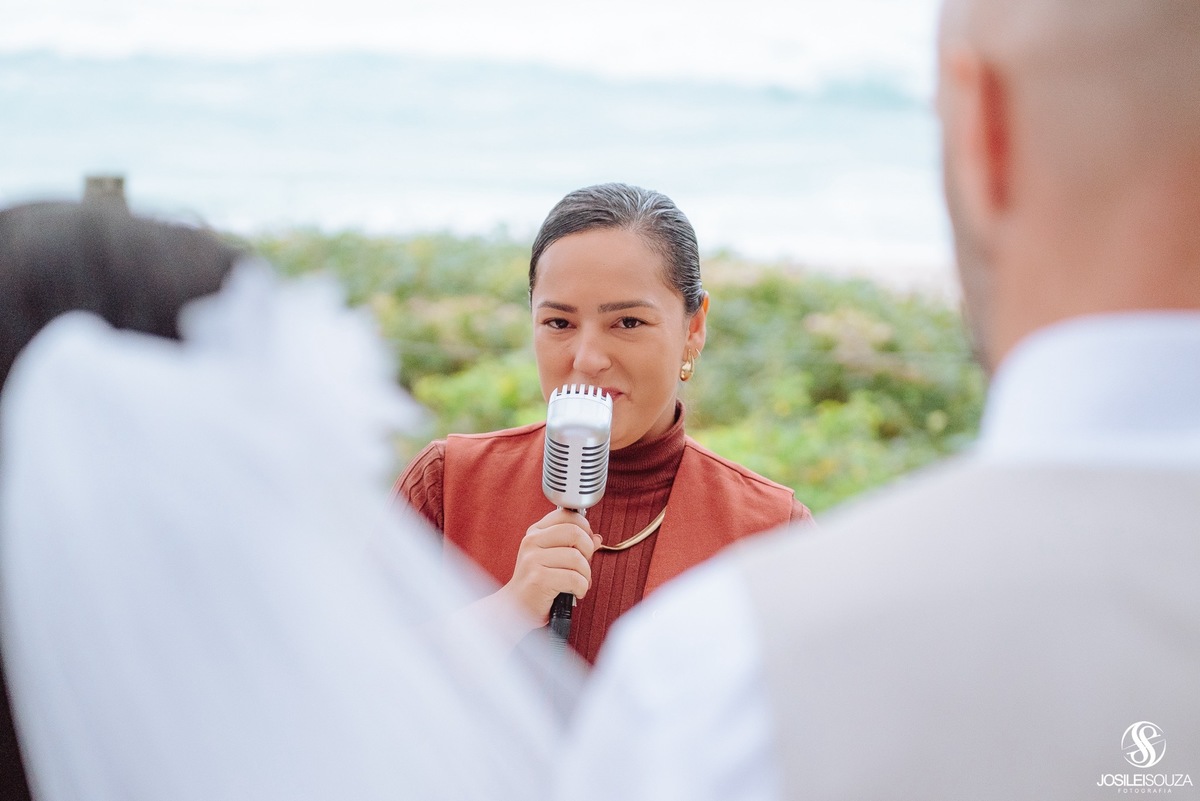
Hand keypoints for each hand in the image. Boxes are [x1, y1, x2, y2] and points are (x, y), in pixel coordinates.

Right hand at [499, 508, 601, 628]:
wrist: (516, 608)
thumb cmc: (537, 583)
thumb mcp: (555, 558)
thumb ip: (575, 546)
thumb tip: (596, 538)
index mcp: (535, 532)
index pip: (566, 515)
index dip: (584, 527)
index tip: (585, 543)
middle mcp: (531, 542)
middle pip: (574, 532)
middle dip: (588, 550)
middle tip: (584, 565)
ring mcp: (533, 560)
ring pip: (577, 558)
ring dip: (586, 574)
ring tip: (580, 582)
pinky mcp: (538, 579)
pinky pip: (575, 578)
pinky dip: (582, 588)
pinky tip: (576, 592)